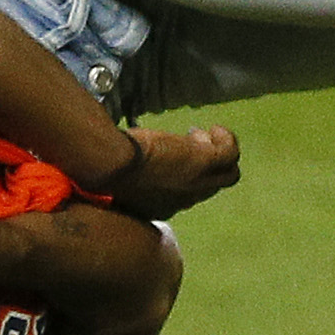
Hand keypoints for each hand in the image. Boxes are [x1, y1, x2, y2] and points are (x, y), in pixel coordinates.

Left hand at [102, 125, 239, 218]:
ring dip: (220, 151)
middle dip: (207, 164)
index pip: (184, 196)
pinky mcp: (203, 162)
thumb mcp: (114, 177)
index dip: (183, 176)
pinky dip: (226, 139)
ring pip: (228, 173)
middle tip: (194, 142)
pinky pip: (231, 153)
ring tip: (205, 134)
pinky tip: (214, 128)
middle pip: (212, 187)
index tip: (172, 157)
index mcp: (161, 206)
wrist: (110, 165)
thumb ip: (120, 177)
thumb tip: (110, 162)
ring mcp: (196, 183)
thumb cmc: (103, 168)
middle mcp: (183, 200)